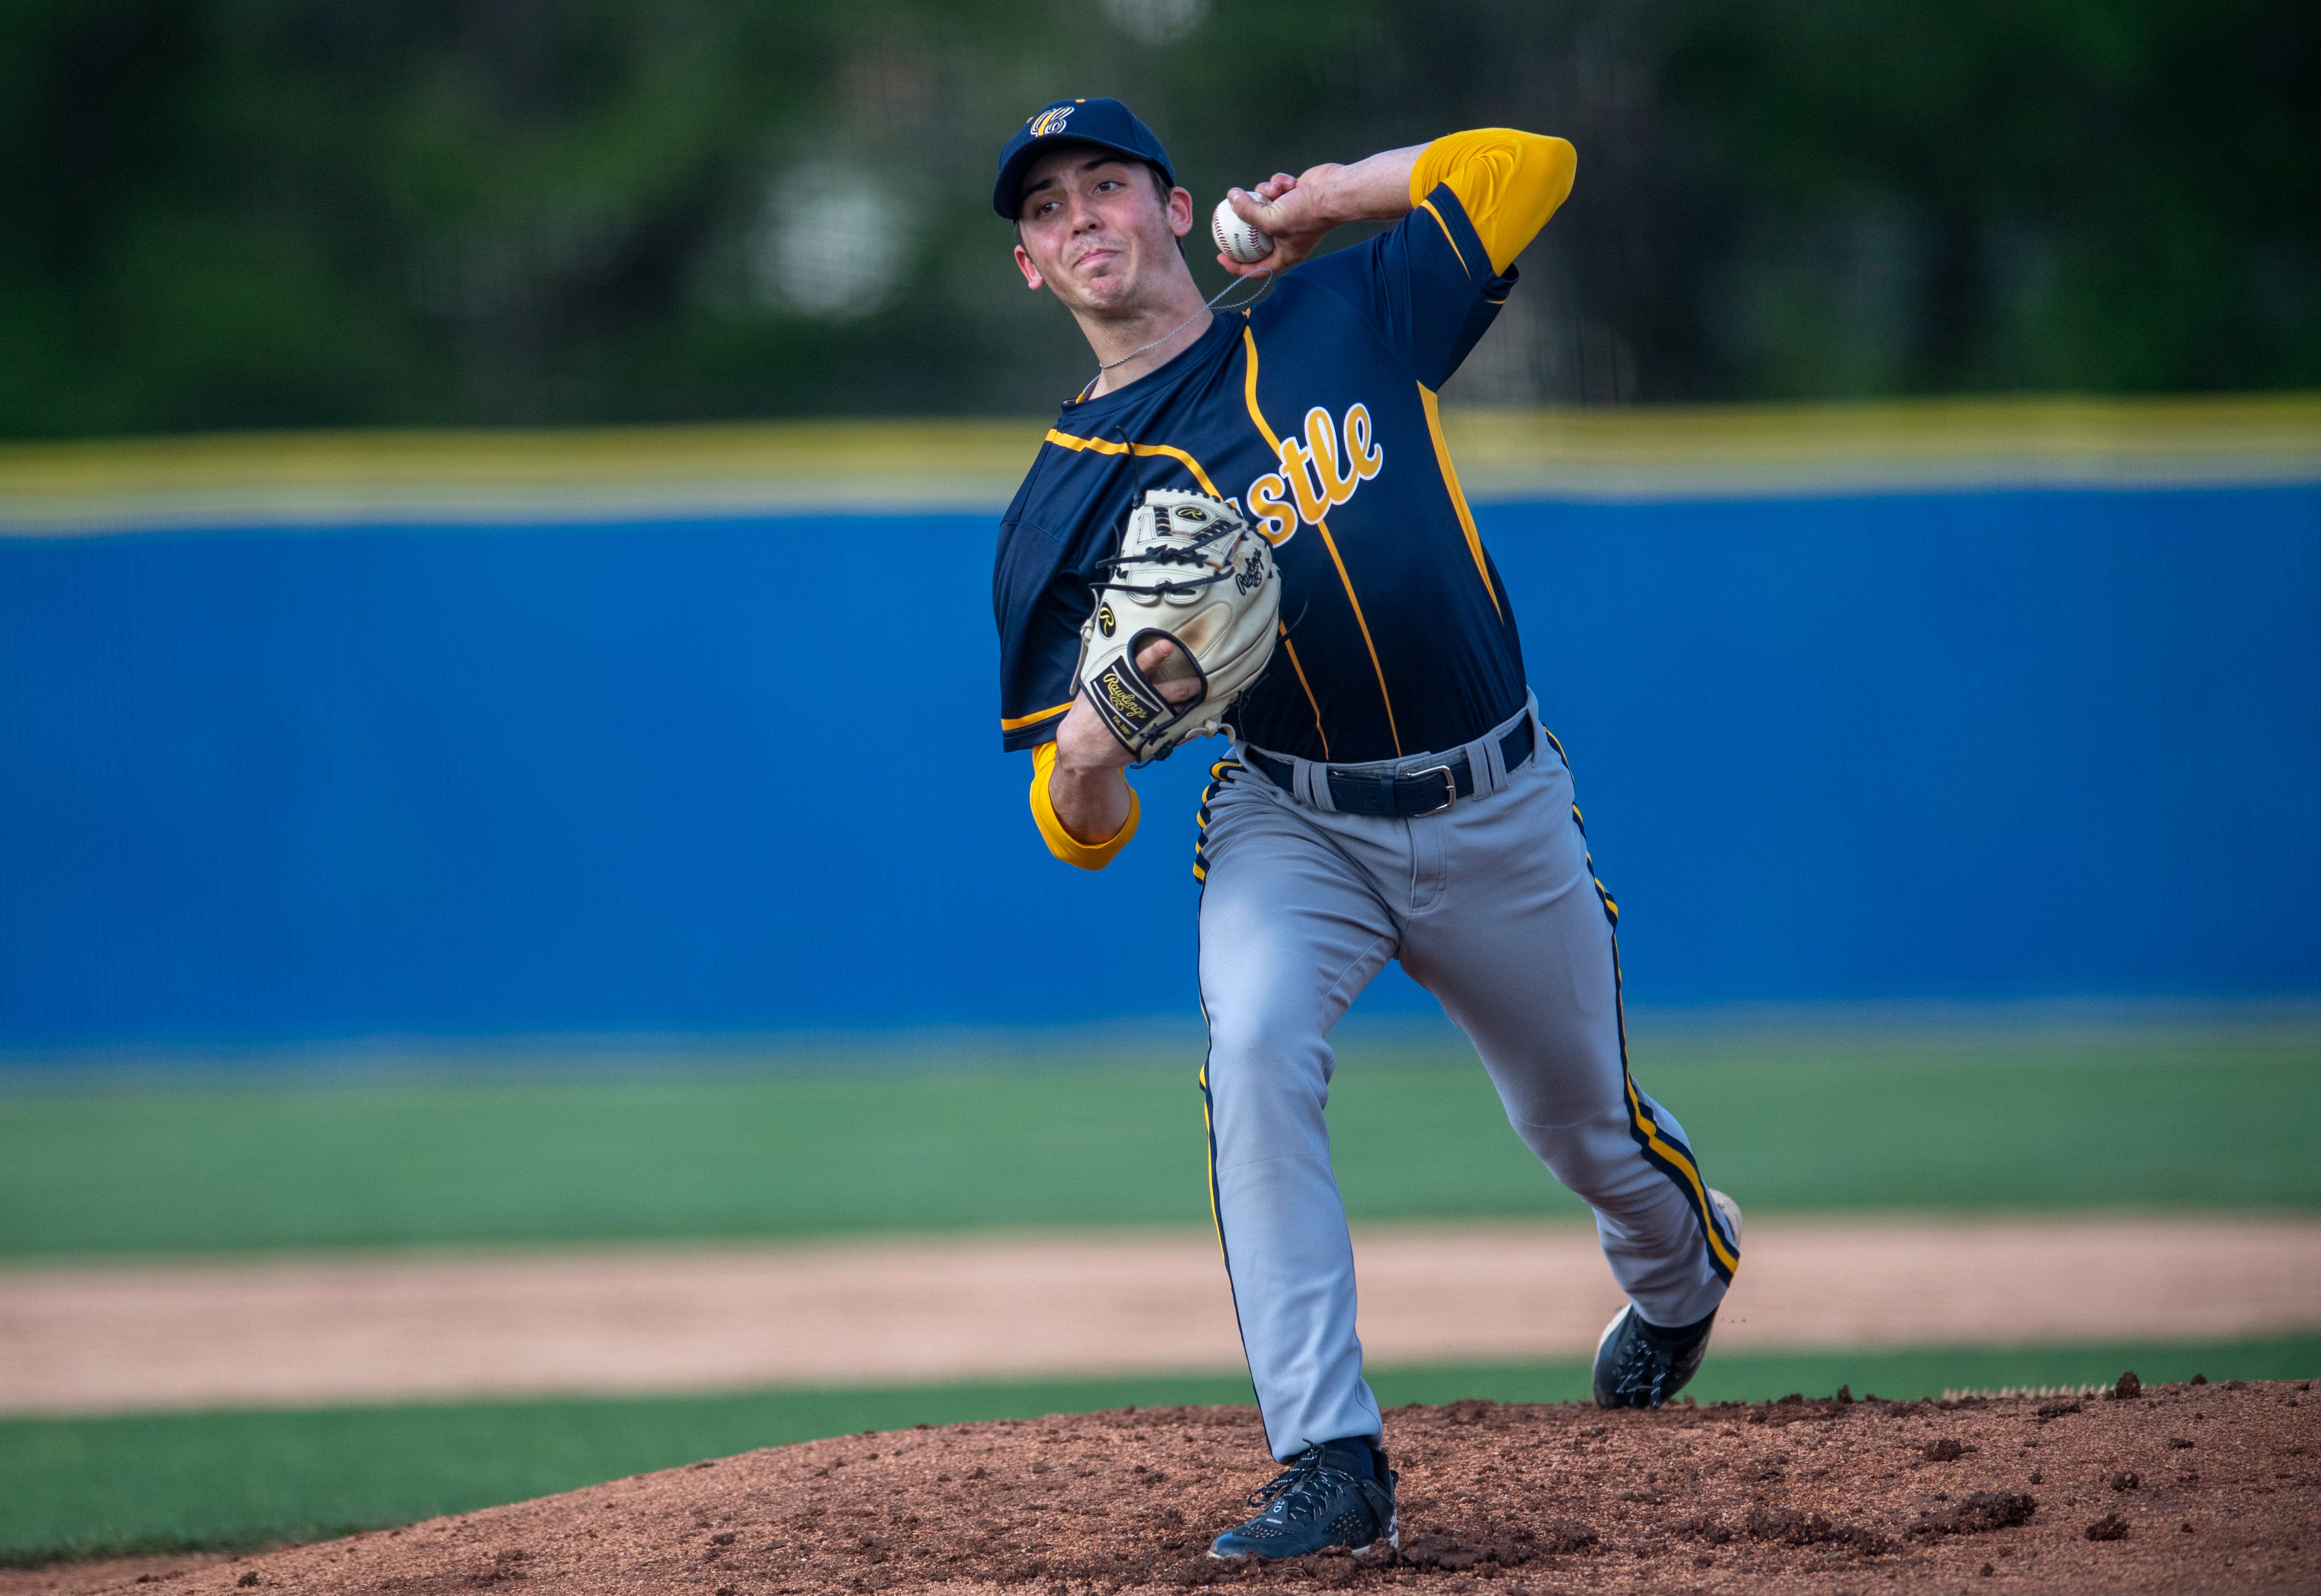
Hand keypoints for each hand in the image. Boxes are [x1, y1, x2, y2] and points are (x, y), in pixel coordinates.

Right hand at [1050, 637, 1200, 841]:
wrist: (1082, 748)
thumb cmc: (1088, 714)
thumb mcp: (1093, 687)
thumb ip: (1110, 671)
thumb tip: (1119, 649)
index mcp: (1121, 686)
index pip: (1139, 666)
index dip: (1154, 655)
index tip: (1167, 645)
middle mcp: (1136, 704)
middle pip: (1170, 691)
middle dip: (1189, 685)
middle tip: (1200, 681)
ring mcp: (1145, 725)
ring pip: (1177, 711)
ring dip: (1188, 705)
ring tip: (1195, 699)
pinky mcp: (1150, 741)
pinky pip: (1174, 731)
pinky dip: (1183, 725)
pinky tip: (1187, 720)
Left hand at [1216, 167, 1342, 278]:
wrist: (1335, 191)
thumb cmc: (1306, 212)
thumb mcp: (1270, 218)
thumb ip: (1246, 212)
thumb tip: (1230, 198)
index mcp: (1286, 253)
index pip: (1257, 267)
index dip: (1236, 266)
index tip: (1220, 255)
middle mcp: (1288, 237)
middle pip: (1257, 235)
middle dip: (1245, 222)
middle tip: (1225, 217)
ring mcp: (1292, 215)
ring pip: (1264, 204)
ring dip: (1265, 194)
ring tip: (1273, 190)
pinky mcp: (1295, 195)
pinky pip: (1276, 189)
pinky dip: (1279, 184)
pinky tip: (1287, 182)